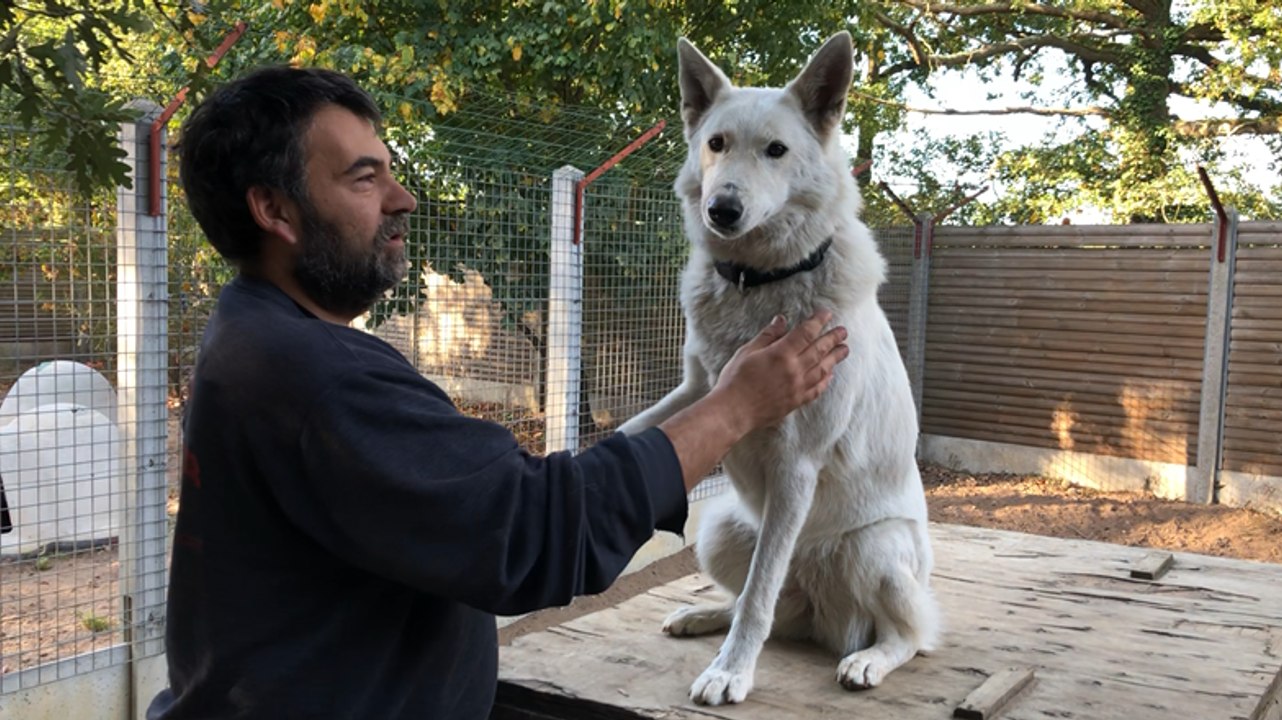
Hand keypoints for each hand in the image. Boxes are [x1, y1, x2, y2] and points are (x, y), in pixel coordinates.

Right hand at [709, 310, 848, 436]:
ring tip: (844, 350)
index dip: (818, 321)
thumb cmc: (735, 380)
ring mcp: (798, 387)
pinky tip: (830, 375)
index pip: (806, 333)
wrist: (733, 411)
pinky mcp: (796, 401)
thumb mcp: (747, 351)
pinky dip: (826, 380)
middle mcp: (794, 370)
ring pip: (823, 369)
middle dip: (833, 338)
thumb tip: (781, 321)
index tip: (826, 314)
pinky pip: (817, 389)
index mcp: (781, 354)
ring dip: (835, 358)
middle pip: (819, 350)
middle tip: (843, 331)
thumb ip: (768, 336)